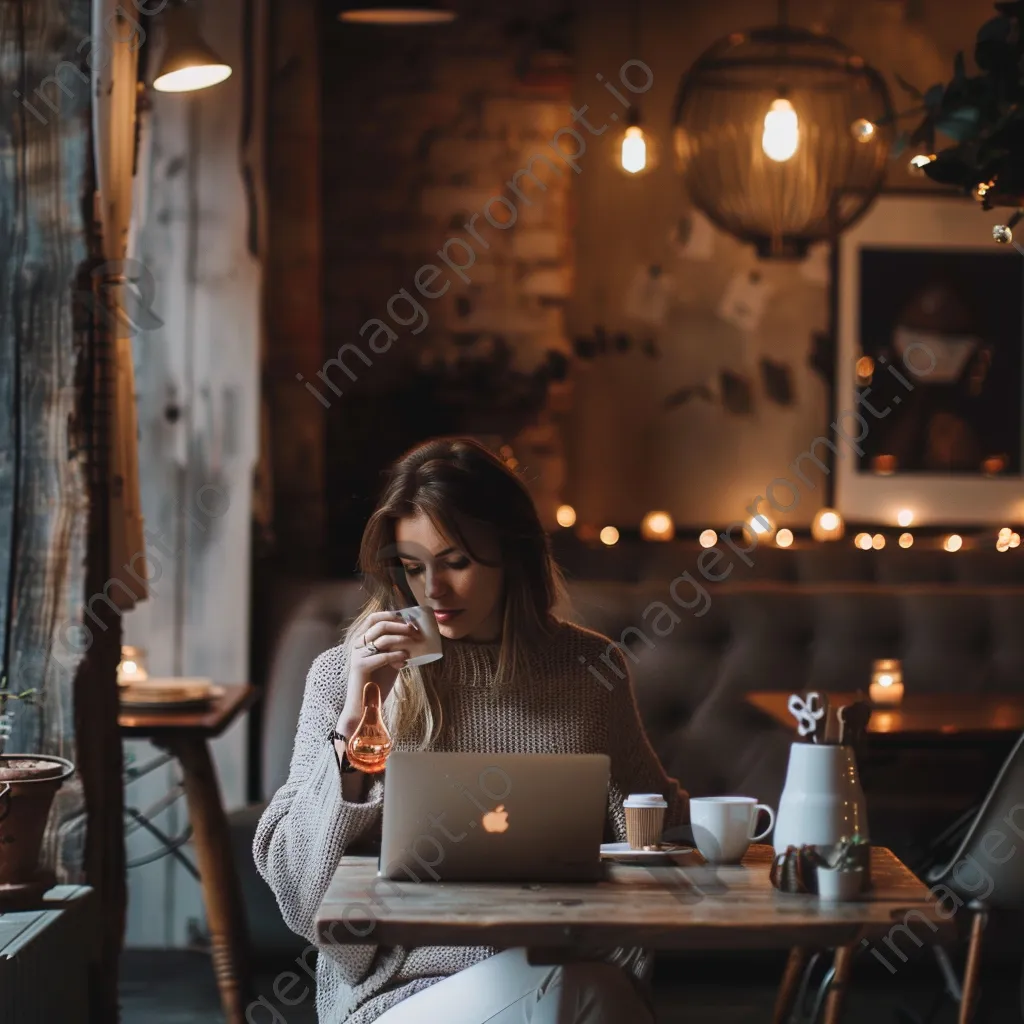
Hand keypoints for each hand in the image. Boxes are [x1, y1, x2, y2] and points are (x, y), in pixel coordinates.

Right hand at [337, 611, 420, 734]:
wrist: (364, 707)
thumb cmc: (378, 684)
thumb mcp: (388, 661)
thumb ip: (395, 648)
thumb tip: (413, 635)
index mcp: (362, 641)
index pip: (374, 618)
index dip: (391, 615)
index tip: (408, 619)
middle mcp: (357, 645)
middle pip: (380, 625)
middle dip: (401, 626)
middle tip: (416, 632)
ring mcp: (357, 655)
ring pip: (382, 639)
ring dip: (402, 639)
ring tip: (414, 644)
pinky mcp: (360, 667)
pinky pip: (383, 656)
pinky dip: (397, 655)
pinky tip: (406, 660)